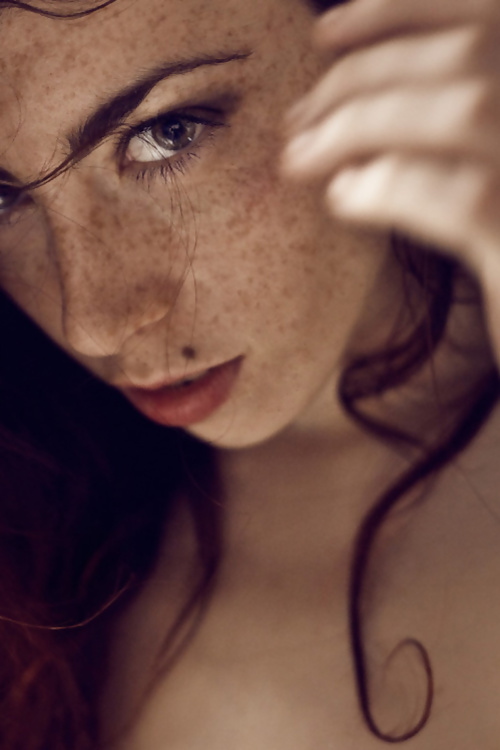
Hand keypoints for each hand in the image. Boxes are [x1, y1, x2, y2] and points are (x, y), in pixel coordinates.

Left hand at [283, 0, 499, 359]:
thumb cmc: (498, 244)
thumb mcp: (483, 167)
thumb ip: (441, 123)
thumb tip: (351, 96)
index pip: (486, 11)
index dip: (401, 9)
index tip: (325, 30)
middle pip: (466, 57)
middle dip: (359, 78)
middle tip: (296, 117)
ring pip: (464, 111)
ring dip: (361, 126)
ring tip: (302, 157)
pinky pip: (460, 198)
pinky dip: (388, 188)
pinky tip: (345, 199)